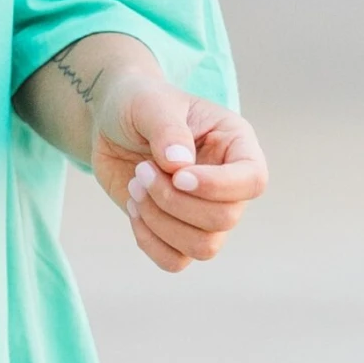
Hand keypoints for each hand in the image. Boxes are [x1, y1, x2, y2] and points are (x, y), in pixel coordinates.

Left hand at [89, 70, 268, 274]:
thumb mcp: (150, 102)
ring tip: (135, 185)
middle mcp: (228, 184)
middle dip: (173, 201)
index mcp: (235, 145)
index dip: (217, 186)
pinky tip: (133, 205)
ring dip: (160, 221)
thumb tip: (180, 166)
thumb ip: (168, 129)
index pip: (253, 180)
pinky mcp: (177, 231)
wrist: (110, 120)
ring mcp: (204, 211)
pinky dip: (149, 240)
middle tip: (141, 170)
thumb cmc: (138, 102)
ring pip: (203, 247)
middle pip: (224, 220)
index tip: (176, 174)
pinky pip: (175, 261)